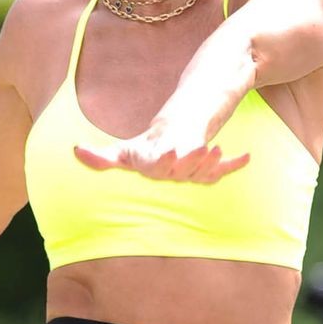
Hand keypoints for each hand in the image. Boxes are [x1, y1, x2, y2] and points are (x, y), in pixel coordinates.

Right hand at [74, 136, 249, 179]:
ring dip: (214, 164)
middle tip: (205, 150)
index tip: (171, 152)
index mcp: (156, 168)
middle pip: (186, 170)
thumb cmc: (146, 152)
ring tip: (219, 150)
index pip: (160, 167)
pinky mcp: (212, 168)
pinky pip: (225, 170)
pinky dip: (237, 164)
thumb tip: (75, 151)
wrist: (169, 150)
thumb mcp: (125, 152)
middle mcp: (177, 173)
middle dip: (195, 162)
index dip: (166, 161)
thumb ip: (102, 157)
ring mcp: (195, 172)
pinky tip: (246, 157)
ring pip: (206, 172)